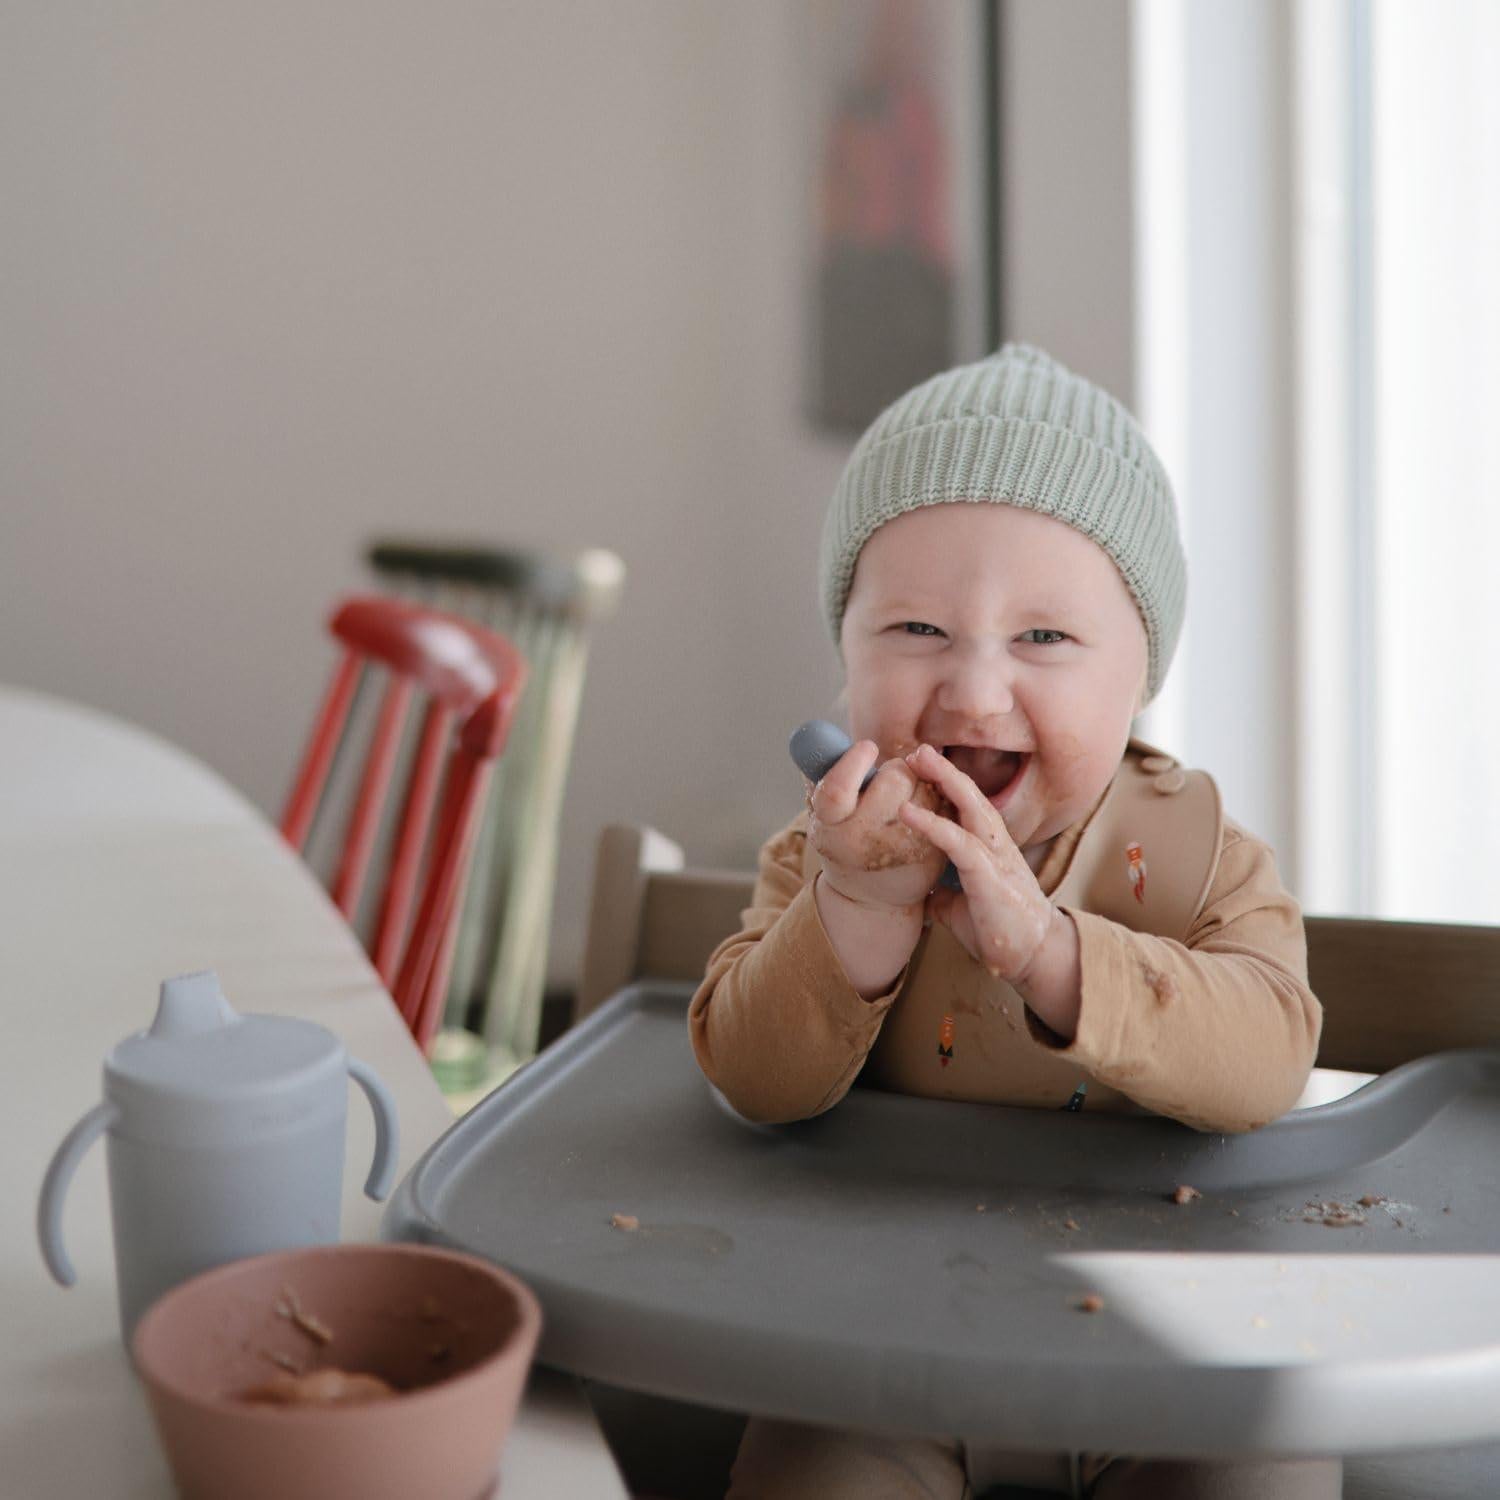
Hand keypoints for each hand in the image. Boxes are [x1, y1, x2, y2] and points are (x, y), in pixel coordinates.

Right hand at [807, 740, 948, 912]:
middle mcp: (865, 841)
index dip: (853, 762)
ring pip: (924, 786)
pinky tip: (924, 816)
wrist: (874, 900)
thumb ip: (820, 779)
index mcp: (830, 829)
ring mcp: (903, 848)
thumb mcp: (824, 819)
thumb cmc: (847, 845)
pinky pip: (944, 803)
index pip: (836, 790)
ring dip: (918, 783)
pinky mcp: (933, 852)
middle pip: (893, 778)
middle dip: (894, 770)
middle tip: (888, 781)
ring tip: (904, 803)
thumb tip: (814, 736)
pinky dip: (936, 800)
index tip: (867, 747)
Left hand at [898, 742, 1058, 982]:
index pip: (969, 807)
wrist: (1031, 959)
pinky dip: (932, 824)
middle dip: (945, 770)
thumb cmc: (999, 932)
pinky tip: (907, 812)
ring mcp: (997, 859)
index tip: (920, 769)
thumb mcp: (960, 909)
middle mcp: (997, 846)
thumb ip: (943, 895)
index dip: (946, 786)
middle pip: (972, 796)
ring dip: (944, 781)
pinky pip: (959, 844)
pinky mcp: (990, 878)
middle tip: (918, 749)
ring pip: (972, 808)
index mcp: (990, 850)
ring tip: (916, 760)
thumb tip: (921, 893)